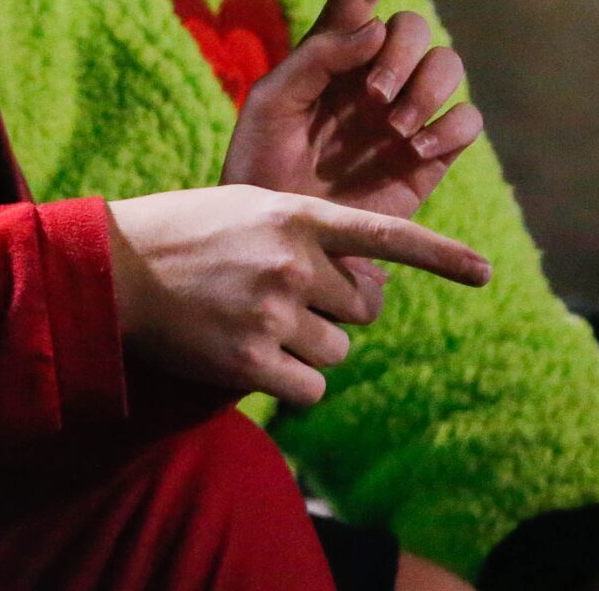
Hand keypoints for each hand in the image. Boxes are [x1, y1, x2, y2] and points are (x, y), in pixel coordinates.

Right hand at [106, 184, 489, 406]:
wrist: (113, 267)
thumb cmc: (183, 234)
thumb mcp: (246, 208)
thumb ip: (302, 233)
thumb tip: (361, 287)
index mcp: (293, 214)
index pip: (384, 235)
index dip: (439, 255)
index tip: (484, 272)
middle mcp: (292, 260)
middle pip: (360, 309)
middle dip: (329, 311)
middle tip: (272, 296)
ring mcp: (273, 309)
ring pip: (336, 353)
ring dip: (305, 350)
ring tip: (249, 321)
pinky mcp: (252, 359)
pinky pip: (310, 390)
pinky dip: (289, 383)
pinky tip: (246, 356)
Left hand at [221, 0, 483, 221]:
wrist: (282, 237)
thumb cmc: (258, 165)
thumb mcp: (270, 101)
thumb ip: (317, 56)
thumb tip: (375, 27)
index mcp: (330, 50)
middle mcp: (372, 74)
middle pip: (414, 28)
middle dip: (403, 55)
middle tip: (373, 100)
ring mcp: (403, 113)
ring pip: (449, 67)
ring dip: (428, 90)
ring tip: (394, 129)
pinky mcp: (427, 156)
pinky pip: (466, 123)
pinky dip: (452, 128)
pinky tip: (419, 150)